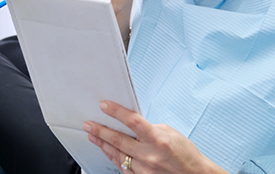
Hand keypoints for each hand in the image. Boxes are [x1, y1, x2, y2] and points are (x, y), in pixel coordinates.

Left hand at [83, 101, 224, 173]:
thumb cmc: (185, 154)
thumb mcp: (170, 133)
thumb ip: (150, 128)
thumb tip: (134, 125)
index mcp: (158, 139)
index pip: (133, 121)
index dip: (117, 112)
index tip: (105, 106)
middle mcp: (149, 155)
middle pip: (119, 140)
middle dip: (101, 130)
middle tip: (89, 124)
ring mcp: (144, 170)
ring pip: (117, 155)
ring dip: (103, 144)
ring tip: (93, 136)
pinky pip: (122, 168)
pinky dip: (113, 158)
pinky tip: (107, 151)